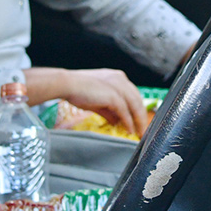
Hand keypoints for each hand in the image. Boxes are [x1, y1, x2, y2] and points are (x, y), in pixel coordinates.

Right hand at [30, 67, 148, 136]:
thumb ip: (109, 111)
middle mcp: (121, 79)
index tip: (139, 121)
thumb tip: (117, 122)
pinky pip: (125, 112)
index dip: (137, 109)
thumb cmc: (78, 91)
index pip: (133, 95)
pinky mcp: (114, 96)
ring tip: (139, 133)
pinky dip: (128, 122)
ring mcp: (119, 87)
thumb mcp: (97, 102)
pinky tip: (129, 130)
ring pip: (135, 106)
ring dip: (139, 121)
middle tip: (143, 130)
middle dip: (142, 117)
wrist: (67, 85)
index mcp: (118, 77)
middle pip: (138, 100)